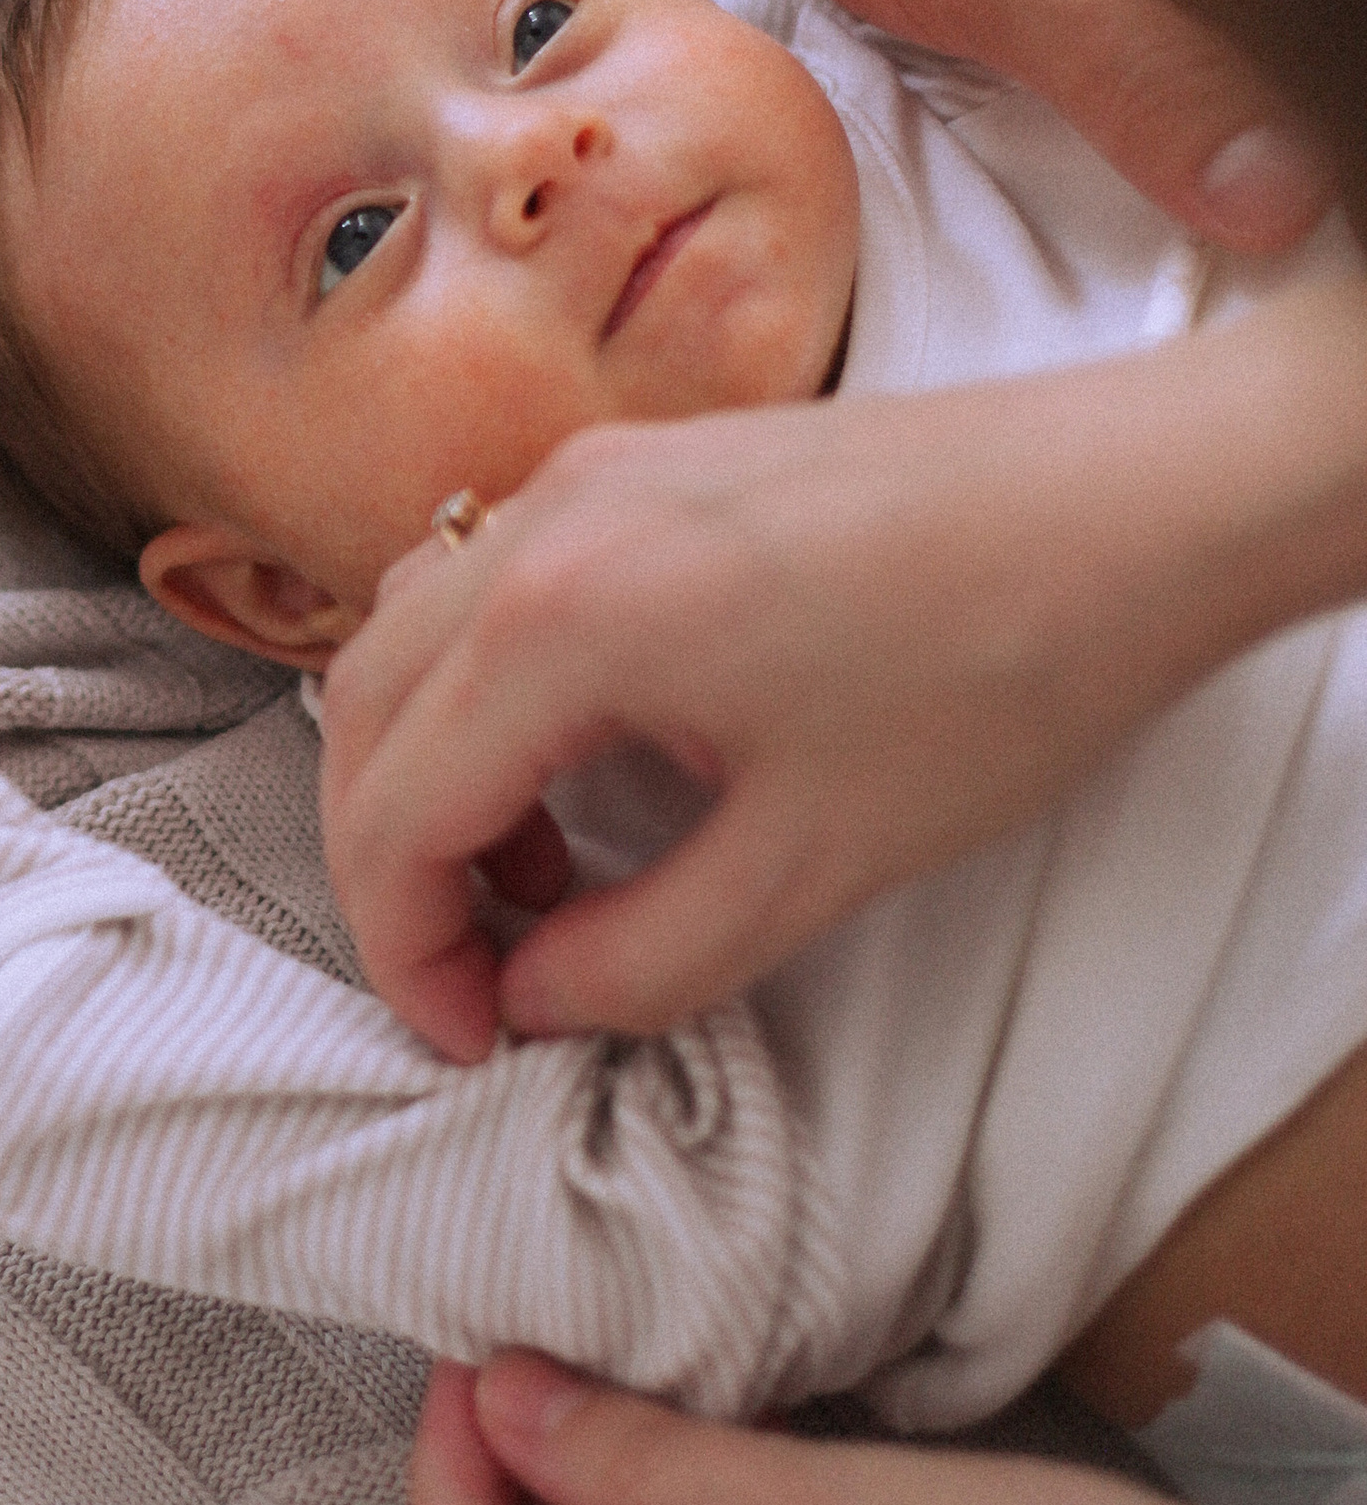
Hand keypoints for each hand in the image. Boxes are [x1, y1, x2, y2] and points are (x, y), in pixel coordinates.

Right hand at [320, 281, 1366, 1046]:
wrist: (1142, 500)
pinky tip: (586, 766)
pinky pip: (486, 583)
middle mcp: (541, 524)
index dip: (410, 957)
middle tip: (482, 980)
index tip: (477, 1040)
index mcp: (563, 623)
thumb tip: (536, 1001)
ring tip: (540, 882)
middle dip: (392, 869)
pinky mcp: (641, 463)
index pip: (393, 816)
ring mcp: (587, 475)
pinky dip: (484, 692)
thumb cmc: (1002, 663)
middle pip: (361, 717)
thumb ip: (644, 961)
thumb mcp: (816, 864)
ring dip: (430, 773)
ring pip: (407, 640)